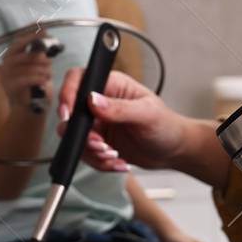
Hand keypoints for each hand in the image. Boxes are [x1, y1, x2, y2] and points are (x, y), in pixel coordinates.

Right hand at [0, 32, 54, 114]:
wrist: (32, 102)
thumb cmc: (34, 79)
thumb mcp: (37, 60)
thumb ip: (37, 44)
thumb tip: (40, 25)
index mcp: (11, 54)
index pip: (20, 41)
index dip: (32, 36)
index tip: (44, 31)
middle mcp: (5, 63)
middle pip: (25, 55)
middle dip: (41, 58)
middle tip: (50, 62)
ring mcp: (6, 75)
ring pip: (28, 68)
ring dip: (43, 70)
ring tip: (48, 74)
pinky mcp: (10, 87)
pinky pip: (26, 79)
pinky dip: (38, 78)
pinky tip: (44, 80)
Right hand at [57, 68, 192, 171]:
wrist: (173, 151)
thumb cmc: (167, 125)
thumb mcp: (147, 114)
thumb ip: (120, 108)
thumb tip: (93, 101)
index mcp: (112, 85)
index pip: (79, 79)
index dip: (67, 93)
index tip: (68, 114)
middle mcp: (101, 102)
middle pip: (71, 113)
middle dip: (82, 134)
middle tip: (101, 144)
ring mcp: (98, 123)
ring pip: (75, 137)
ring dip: (91, 152)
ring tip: (114, 155)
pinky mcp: (98, 142)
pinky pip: (86, 153)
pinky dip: (99, 162)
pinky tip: (118, 162)